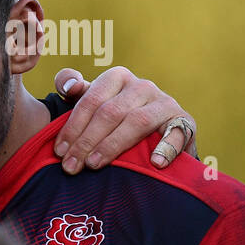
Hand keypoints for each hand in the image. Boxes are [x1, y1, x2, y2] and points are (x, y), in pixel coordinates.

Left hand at [52, 67, 197, 173]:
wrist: (157, 132)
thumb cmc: (114, 117)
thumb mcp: (91, 101)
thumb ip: (72, 88)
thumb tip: (70, 86)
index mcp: (117, 77)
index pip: (90, 101)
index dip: (72, 127)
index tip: (59, 152)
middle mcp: (141, 86)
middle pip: (109, 113)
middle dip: (86, 142)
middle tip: (71, 166)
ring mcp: (165, 102)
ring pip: (136, 121)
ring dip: (113, 145)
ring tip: (95, 164)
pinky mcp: (184, 121)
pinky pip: (177, 133)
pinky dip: (167, 147)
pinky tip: (155, 162)